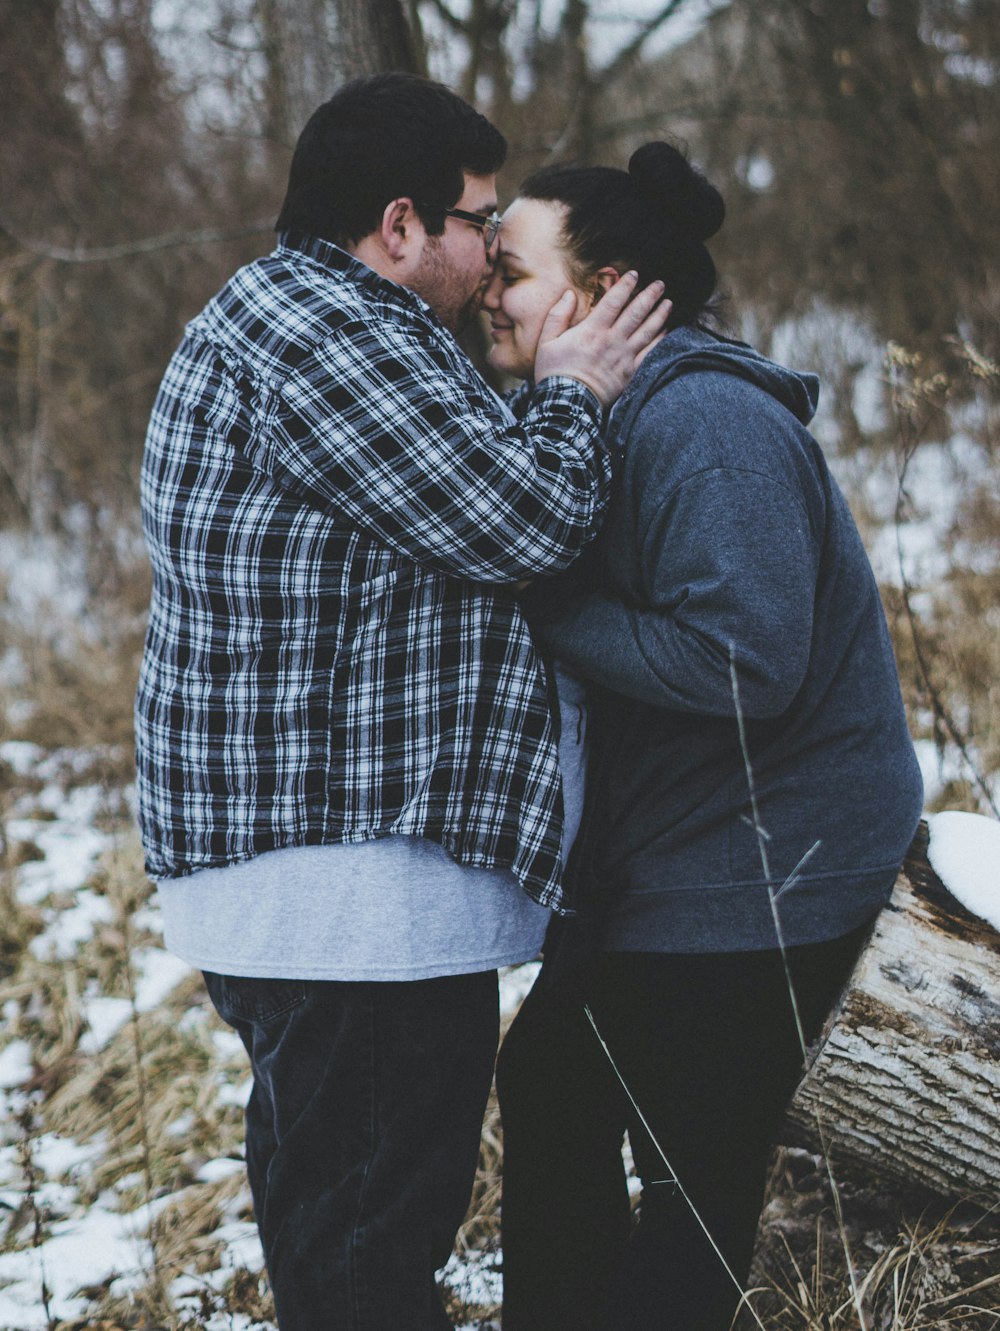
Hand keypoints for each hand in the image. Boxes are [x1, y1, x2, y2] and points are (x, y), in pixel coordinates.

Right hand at [532, 272, 670, 407]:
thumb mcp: (546, 342)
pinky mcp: (629, 374)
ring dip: (659, 315)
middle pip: (636, 312)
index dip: (626, 285)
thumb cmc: (554, 373)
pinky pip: (649, 353)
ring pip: (647, 331)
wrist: (566, 405)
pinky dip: (660, 341)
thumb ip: (557, 315)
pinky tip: (666, 331)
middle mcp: (612, 340)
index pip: (614, 301)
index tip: (634, 274)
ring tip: (668, 303)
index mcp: (592, 330)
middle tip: (660, 284)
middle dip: (650, 295)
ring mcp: (623, 357)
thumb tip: (569, 294)